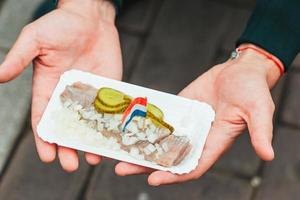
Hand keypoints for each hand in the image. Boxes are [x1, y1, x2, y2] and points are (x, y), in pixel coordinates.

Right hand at [0, 0, 121, 171]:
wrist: (91, 17)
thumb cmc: (60, 24)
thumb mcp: (35, 39)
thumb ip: (19, 58)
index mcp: (48, 87)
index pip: (43, 118)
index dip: (44, 138)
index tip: (48, 155)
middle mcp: (68, 95)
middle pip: (66, 127)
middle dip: (67, 147)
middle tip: (70, 165)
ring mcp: (89, 93)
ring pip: (88, 123)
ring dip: (89, 142)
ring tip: (93, 159)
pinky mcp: (107, 88)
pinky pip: (108, 110)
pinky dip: (109, 126)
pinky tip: (112, 139)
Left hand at [114, 44, 281, 184]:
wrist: (241, 71)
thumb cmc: (252, 90)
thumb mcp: (259, 110)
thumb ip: (260, 132)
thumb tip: (268, 155)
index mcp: (214, 142)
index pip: (192, 165)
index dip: (174, 175)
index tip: (154, 180)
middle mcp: (197, 137)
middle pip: (169, 158)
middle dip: (146, 165)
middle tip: (122, 169)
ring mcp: (186, 124)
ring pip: (160, 141)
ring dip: (140, 148)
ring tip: (117, 152)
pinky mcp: (179, 109)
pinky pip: (161, 120)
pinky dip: (145, 126)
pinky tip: (128, 127)